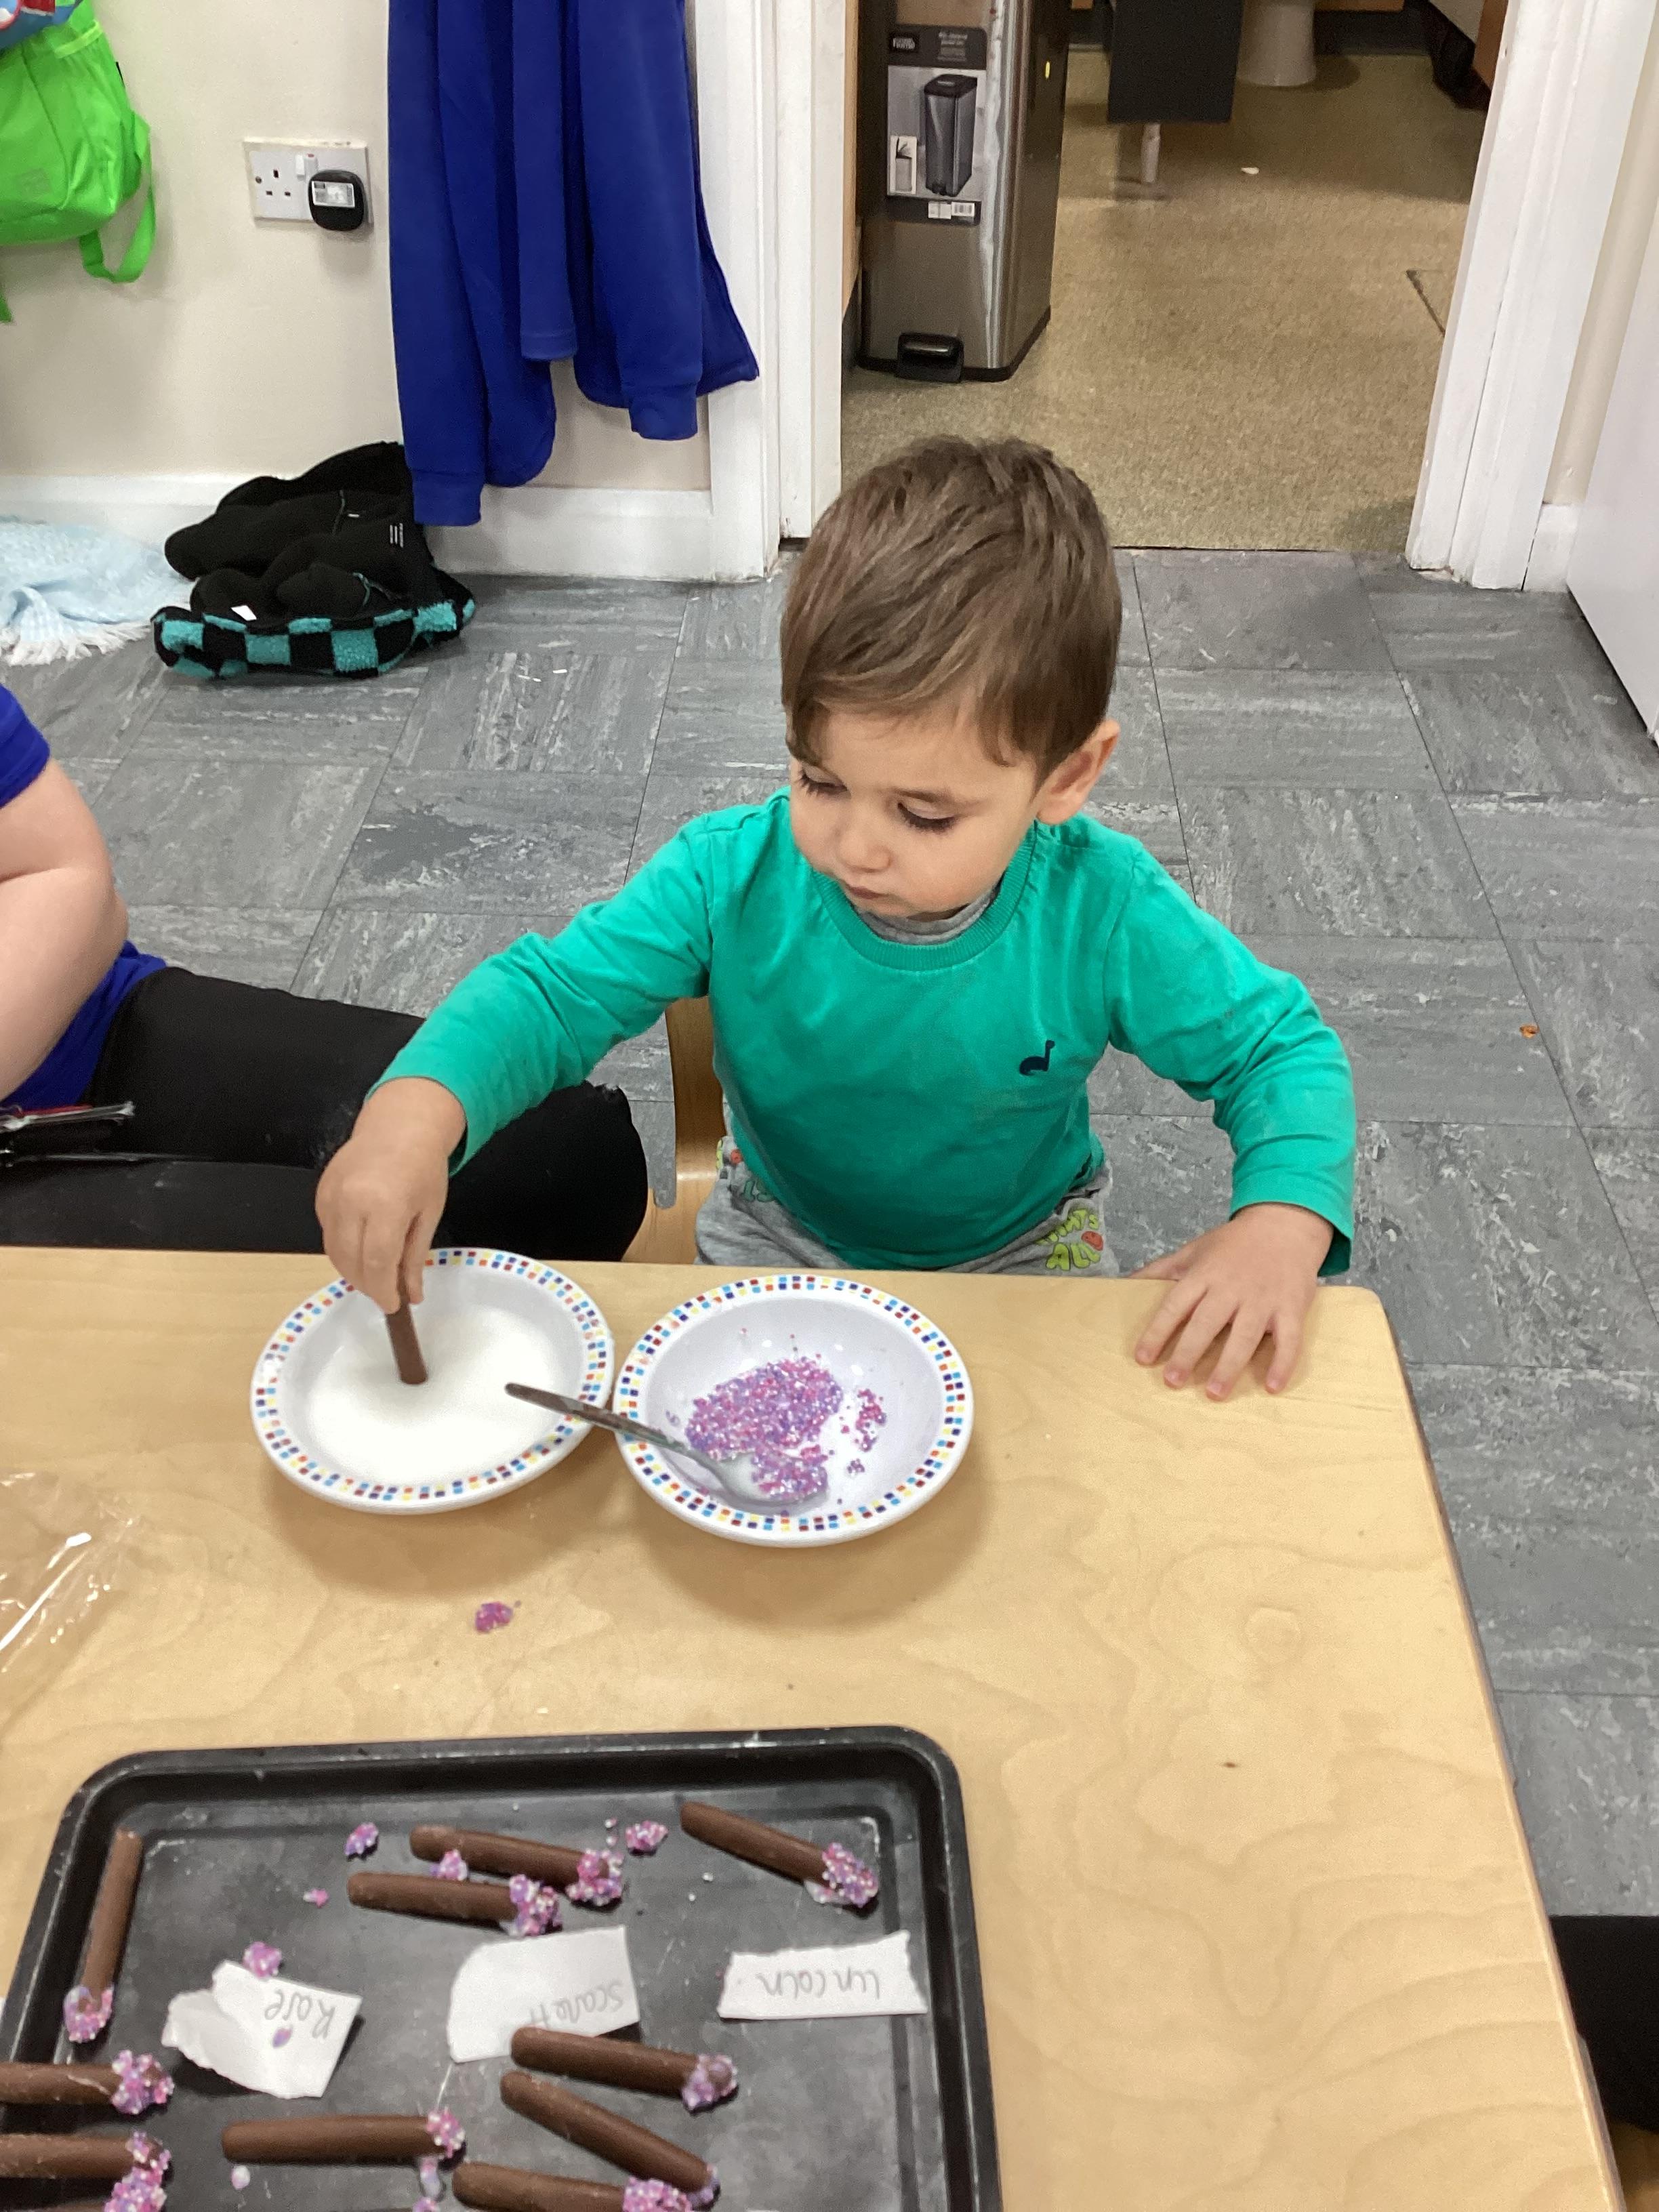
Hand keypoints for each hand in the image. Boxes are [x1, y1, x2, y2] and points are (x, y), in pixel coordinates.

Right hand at [315, 1078, 465, 1312]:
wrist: (399, 1126)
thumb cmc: (423, 1168)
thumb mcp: (429, 1213)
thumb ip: (415, 1256)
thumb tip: (412, 1296)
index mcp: (386, 1205)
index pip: (377, 1263)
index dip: (383, 1291)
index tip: (393, 1306)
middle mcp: (352, 1202)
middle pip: (351, 1262)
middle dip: (368, 1285)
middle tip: (385, 1293)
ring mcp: (331, 1197)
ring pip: (333, 1252)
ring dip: (352, 1271)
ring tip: (374, 1275)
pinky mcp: (320, 1194)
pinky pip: (327, 1233)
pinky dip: (342, 1249)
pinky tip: (360, 1248)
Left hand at [1130, 1203, 1332, 1398]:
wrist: (1284, 1225)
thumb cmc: (1234, 1244)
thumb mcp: (1194, 1250)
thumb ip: (1161, 1269)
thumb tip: (1126, 1282)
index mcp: (1205, 1274)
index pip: (1175, 1305)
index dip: (1157, 1332)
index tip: (1143, 1357)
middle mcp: (1232, 1288)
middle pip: (1206, 1323)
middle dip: (1188, 1353)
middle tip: (1172, 1381)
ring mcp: (1263, 1299)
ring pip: (1245, 1336)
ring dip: (1229, 1366)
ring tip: (1214, 1392)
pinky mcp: (1291, 1308)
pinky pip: (1289, 1339)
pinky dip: (1283, 1363)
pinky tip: (1272, 1387)